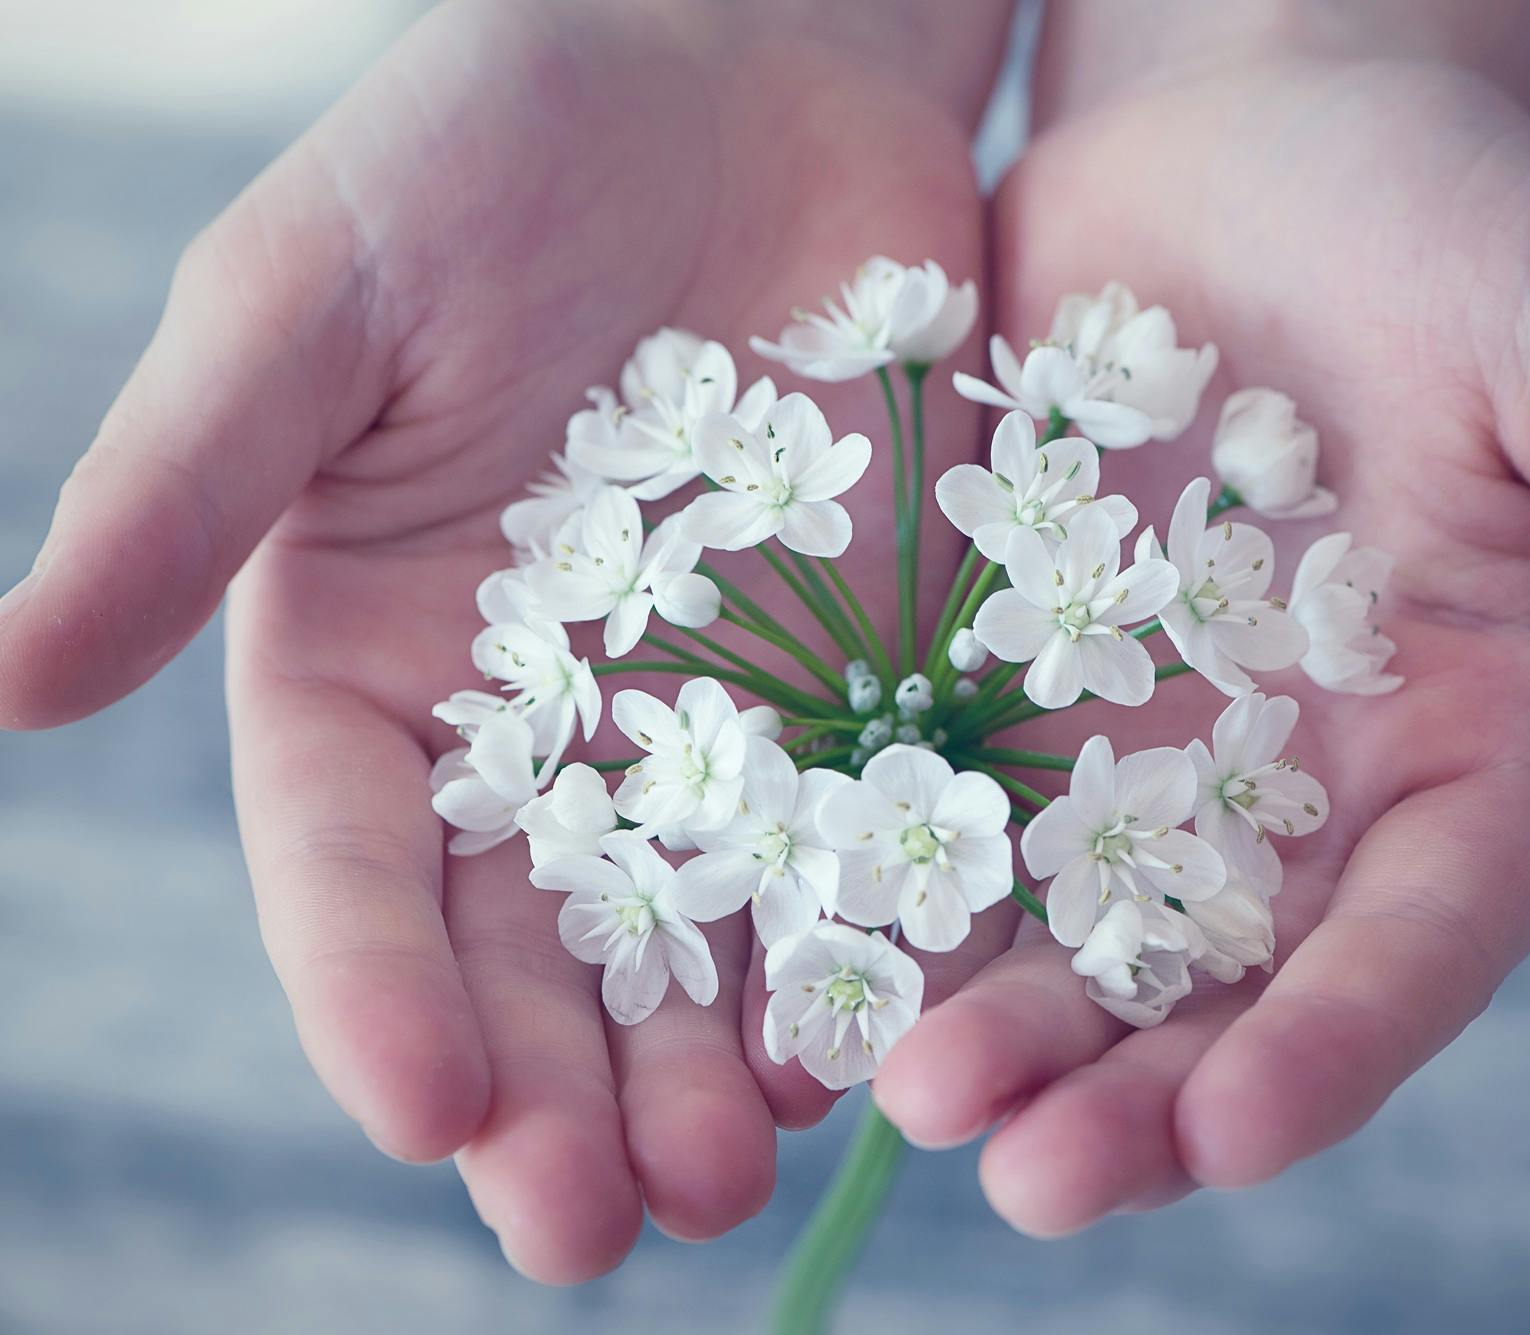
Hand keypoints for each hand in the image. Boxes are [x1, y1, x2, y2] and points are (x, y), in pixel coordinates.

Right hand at [0, 0, 1007, 1279]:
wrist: (747, 60)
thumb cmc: (495, 138)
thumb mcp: (317, 290)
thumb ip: (185, 485)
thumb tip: (1, 688)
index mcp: (371, 657)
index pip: (352, 864)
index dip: (373, 994)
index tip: (427, 1112)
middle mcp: (539, 720)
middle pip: (529, 944)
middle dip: (555, 1091)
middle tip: (589, 1231)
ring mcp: (712, 708)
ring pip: (702, 930)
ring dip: (709, 1063)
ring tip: (733, 1177)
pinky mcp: (865, 669)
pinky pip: (871, 832)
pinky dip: (875, 941)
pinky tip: (892, 1037)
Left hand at [871, 28, 1529, 1232]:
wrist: (1241, 136)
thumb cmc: (1445, 216)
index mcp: (1478, 740)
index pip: (1423, 932)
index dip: (1339, 1042)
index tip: (1236, 1131)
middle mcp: (1314, 786)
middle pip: (1235, 988)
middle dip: (1141, 1097)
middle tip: (1031, 1178)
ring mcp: (1154, 751)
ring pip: (1081, 939)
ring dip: (1006, 1035)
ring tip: (912, 1100)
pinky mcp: (1022, 689)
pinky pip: (955, 821)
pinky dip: (900, 900)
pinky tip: (822, 967)